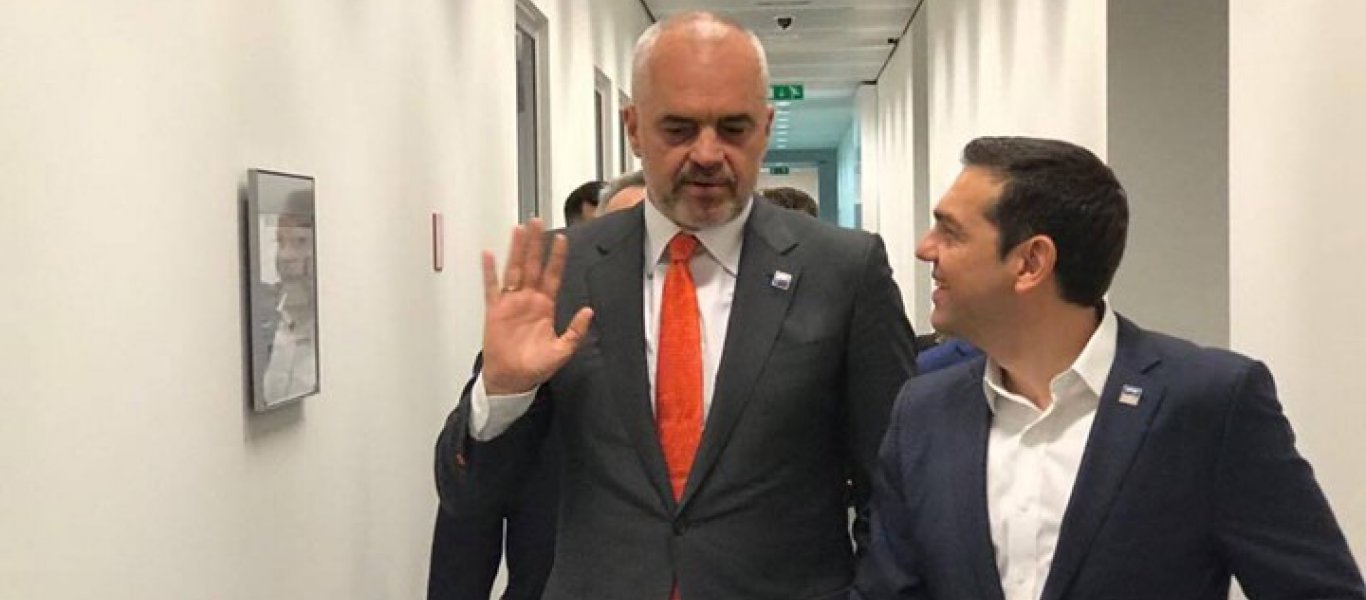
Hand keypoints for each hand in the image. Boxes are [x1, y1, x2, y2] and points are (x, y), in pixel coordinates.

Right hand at [480, 219, 593, 394]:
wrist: (512, 380)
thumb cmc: (535, 366)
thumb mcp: (562, 351)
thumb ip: (575, 331)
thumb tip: (589, 312)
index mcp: (546, 306)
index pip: (553, 275)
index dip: (557, 257)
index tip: (562, 239)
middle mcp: (529, 300)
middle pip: (533, 265)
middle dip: (536, 243)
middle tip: (538, 222)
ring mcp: (511, 303)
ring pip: (514, 269)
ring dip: (516, 250)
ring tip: (519, 230)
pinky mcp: (495, 311)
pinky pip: (492, 287)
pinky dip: (490, 271)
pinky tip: (488, 255)